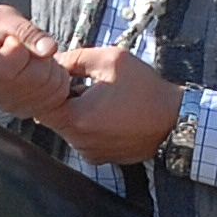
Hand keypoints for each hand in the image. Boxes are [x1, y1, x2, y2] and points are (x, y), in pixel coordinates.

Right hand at [0, 5, 68, 118]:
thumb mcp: (5, 19)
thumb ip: (26, 31)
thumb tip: (49, 49)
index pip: (13, 59)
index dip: (18, 46)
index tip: (10, 41)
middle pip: (36, 76)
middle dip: (40, 56)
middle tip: (26, 48)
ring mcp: (8, 106)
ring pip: (50, 86)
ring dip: (51, 66)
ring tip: (33, 58)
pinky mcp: (25, 111)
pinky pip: (56, 97)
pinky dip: (56, 79)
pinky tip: (41, 70)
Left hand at [40, 43, 185, 166]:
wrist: (175, 121)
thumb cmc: (146, 89)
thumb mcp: (111, 60)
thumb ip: (76, 58)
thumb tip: (54, 61)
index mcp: (77, 118)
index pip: (41, 103)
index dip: (47, 86)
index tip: (61, 75)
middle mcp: (79, 141)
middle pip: (53, 117)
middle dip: (63, 99)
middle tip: (85, 83)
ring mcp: (90, 153)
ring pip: (68, 128)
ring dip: (77, 112)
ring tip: (102, 99)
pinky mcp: (100, 158)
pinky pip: (84, 138)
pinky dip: (89, 125)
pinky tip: (109, 113)